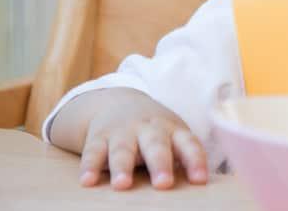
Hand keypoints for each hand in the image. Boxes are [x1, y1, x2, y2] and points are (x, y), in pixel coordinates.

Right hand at [76, 90, 207, 189]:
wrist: (117, 102)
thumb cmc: (154, 130)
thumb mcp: (173, 136)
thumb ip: (184, 157)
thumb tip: (199, 184)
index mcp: (172, 130)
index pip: (188, 144)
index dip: (195, 161)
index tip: (200, 180)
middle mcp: (148, 129)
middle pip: (156, 145)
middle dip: (160, 164)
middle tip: (164, 184)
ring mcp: (122, 132)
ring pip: (123, 149)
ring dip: (123, 167)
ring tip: (123, 185)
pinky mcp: (98, 137)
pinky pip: (93, 152)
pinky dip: (89, 166)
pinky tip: (87, 181)